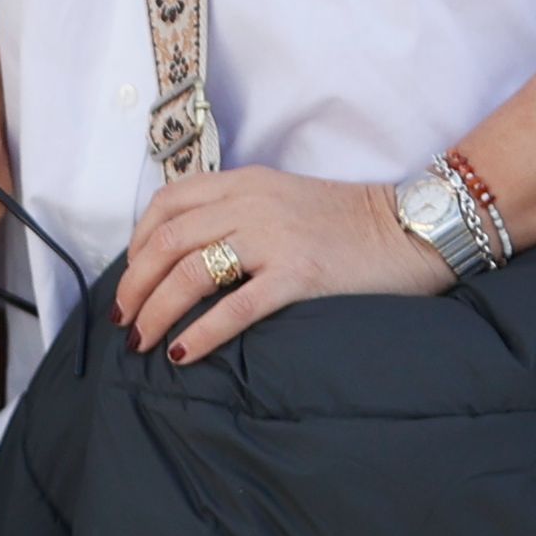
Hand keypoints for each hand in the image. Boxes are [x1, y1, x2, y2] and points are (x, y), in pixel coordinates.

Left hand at [115, 164, 448, 361]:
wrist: (411, 229)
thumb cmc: (350, 223)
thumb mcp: (285, 199)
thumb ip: (240, 214)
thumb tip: (190, 256)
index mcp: (246, 182)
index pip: (167, 203)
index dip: (136, 243)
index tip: (130, 278)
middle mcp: (252, 204)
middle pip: (167, 241)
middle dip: (134, 285)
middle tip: (124, 320)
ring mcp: (274, 238)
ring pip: (189, 272)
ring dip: (156, 311)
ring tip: (142, 342)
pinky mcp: (299, 274)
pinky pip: (234, 307)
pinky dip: (201, 332)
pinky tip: (183, 353)